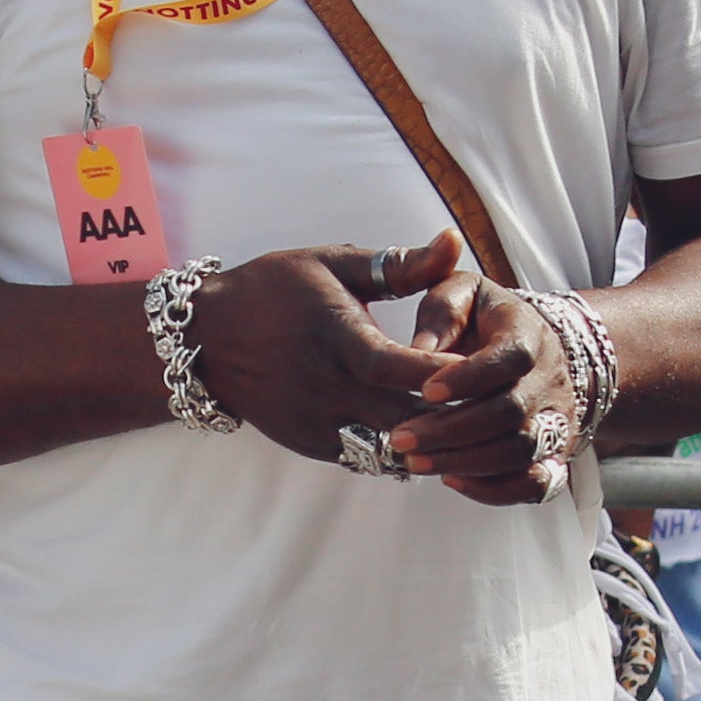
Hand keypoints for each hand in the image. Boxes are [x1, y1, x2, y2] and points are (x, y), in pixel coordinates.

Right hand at [192, 237, 464, 461]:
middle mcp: (324, 388)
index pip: (396, 365)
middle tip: (494, 407)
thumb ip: (400, 264)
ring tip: (467, 427)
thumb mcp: (332, 264)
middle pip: (403, 419)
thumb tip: (454, 242)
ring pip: (389, 450)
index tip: (481, 370)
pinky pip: (368, 458)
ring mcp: (316, 423)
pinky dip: (400, 450)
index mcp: (334, 336)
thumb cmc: (274, 290)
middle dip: (449, 419)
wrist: (206, 339)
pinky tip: (429, 435)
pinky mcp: (311, 445)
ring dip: (429, 442)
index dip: (441, 373)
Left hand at [388, 280, 580, 507]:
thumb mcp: (462, 294)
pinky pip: (535, 484)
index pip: (511, 358)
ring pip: (520, 453)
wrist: (531, 345)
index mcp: (528, 334)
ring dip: (465, 462)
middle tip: (401, 438)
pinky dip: (495, 490)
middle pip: (511, 414)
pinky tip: (452, 479)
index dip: (470, 378)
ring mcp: (556, 420)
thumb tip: (418, 349)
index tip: (427, 391)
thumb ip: (441, 312)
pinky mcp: (553, 453)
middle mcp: (549, 380)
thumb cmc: (485, 320)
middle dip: (452, 431)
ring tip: (415, 461)